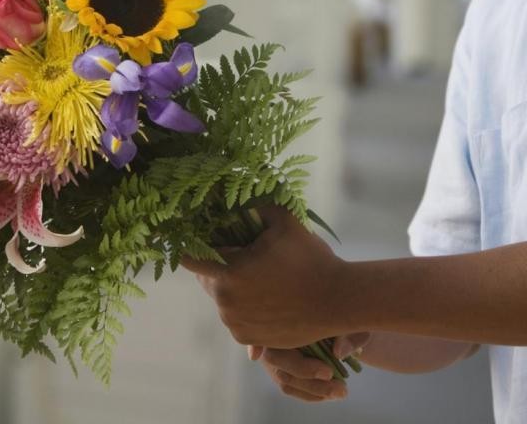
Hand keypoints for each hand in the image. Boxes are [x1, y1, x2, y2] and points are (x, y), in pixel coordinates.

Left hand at [181, 206, 348, 347]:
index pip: (190, 258)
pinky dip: (242, 308)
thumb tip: (235, 190)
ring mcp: (235, 322)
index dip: (190, 247)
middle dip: (216, 266)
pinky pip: (234, 317)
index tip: (195, 240)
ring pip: (221, 299)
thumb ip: (257, 204)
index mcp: (229, 271)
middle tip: (238, 256)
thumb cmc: (312, 258)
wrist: (339, 301)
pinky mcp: (246, 338)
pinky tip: (262, 297)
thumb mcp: (285, 221)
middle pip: (205, 279)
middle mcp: (226, 301)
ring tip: (256, 277)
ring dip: (231, 288)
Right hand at [248, 333, 370, 401]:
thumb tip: (338, 352)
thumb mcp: (353, 323)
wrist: (344, 332)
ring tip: (342, 390)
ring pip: (284, 378)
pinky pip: (290, 388)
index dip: (256, 343)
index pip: (264, 329)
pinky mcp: (282, 372)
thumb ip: (348, 334)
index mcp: (284, 317)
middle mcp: (272, 337)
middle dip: (303, 371)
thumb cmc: (345, 321)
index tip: (256, 355)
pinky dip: (312, 394)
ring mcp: (274, 356)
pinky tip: (332, 392)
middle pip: (275, 358)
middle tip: (332, 374)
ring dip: (313, 388)